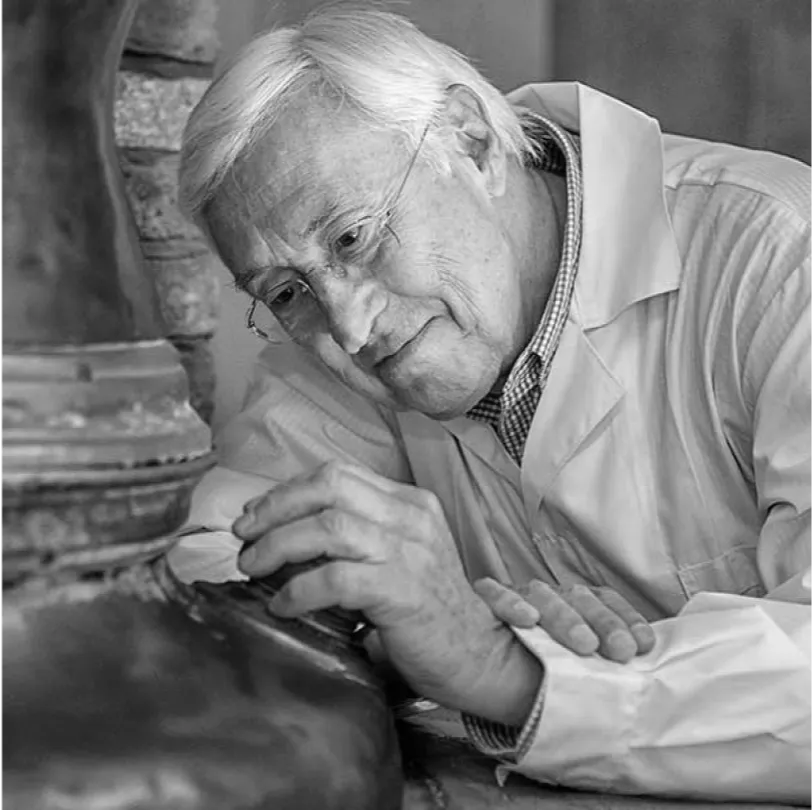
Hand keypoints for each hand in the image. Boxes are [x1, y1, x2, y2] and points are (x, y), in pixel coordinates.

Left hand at [231, 461, 542, 724]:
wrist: (478, 653)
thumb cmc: (428, 608)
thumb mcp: (399, 554)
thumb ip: (358, 535)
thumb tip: (285, 532)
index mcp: (408, 502)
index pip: (338, 474)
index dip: (288, 491)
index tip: (254, 515)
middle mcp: (410, 517)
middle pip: (328, 488)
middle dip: (275, 508)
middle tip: (244, 537)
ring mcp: (409, 551)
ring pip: (328, 528)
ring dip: (277, 546)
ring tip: (253, 568)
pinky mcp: (403, 591)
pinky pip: (335, 579)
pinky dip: (298, 590)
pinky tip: (282, 605)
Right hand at [473, 578, 655, 662]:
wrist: (473, 667)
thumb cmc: (531, 670)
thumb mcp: (571, 669)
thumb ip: (599, 662)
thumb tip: (638, 669)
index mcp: (572, 604)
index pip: (604, 601)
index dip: (626, 619)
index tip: (643, 645)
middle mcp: (547, 597)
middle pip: (579, 599)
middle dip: (603, 623)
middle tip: (621, 649)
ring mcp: (516, 596)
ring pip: (542, 596)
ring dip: (565, 618)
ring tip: (583, 644)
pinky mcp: (484, 599)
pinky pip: (496, 595)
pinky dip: (511, 604)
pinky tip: (527, 620)